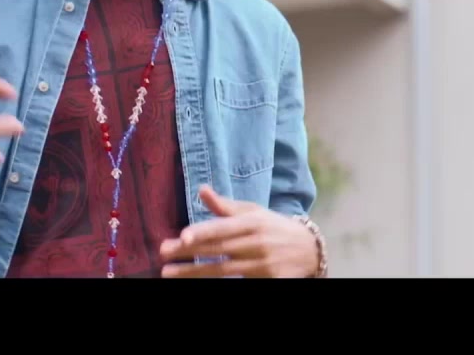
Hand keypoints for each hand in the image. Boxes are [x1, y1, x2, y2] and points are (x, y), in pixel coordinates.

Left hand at [159, 185, 319, 277]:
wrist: (309, 250)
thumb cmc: (273, 228)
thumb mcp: (253, 212)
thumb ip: (224, 206)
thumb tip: (201, 189)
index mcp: (253, 223)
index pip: (224, 228)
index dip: (203, 232)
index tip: (182, 236)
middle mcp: (257, 243)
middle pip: (218, 250)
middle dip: (188, 253)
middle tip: (163, 253)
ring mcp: (263, 265)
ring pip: (222, 270)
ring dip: (193, 272)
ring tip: (169, 273)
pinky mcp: (270, 281)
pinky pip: (240, 284)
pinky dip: (221, 285)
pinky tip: (198, 283)